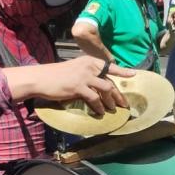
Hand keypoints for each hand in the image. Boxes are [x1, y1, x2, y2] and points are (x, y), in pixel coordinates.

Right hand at [12, 55, 129, 115]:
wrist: (41, 78)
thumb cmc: (55, 75)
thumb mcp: (74, 69)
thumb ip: (86, 74)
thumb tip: (97, 84)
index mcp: (89, 61)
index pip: (109, 66)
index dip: (122, 71)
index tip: (133, 74)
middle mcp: (89, 67)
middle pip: (110, 81)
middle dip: (118, 94)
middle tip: (124, 104)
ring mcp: (84, 76)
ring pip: (105, 89)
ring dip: (111, 101)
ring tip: (114, 110)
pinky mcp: (79, 87)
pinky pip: (94, 98)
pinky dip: (99, 107)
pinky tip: (100, 113)